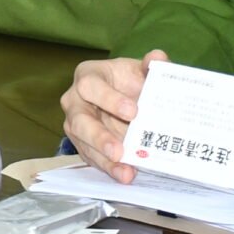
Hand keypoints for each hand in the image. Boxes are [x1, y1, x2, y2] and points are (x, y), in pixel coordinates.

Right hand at [59, 51, 165, 182]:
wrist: (125, 96)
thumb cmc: (129, 81)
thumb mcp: (140, 70)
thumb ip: (151, 65)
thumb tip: (159, 58)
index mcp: (88, 76)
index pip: (91, 86)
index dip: (109, 99)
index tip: (134, 112)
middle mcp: (75, 100)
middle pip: (79, 120)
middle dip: (99, 137)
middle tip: (119, 151)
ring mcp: (75, 124)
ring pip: (83, 143)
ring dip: (104, 159)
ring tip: (125, 172)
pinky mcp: (82, 143)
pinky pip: (91, 158)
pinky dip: (108, 168)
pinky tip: (125, 175)